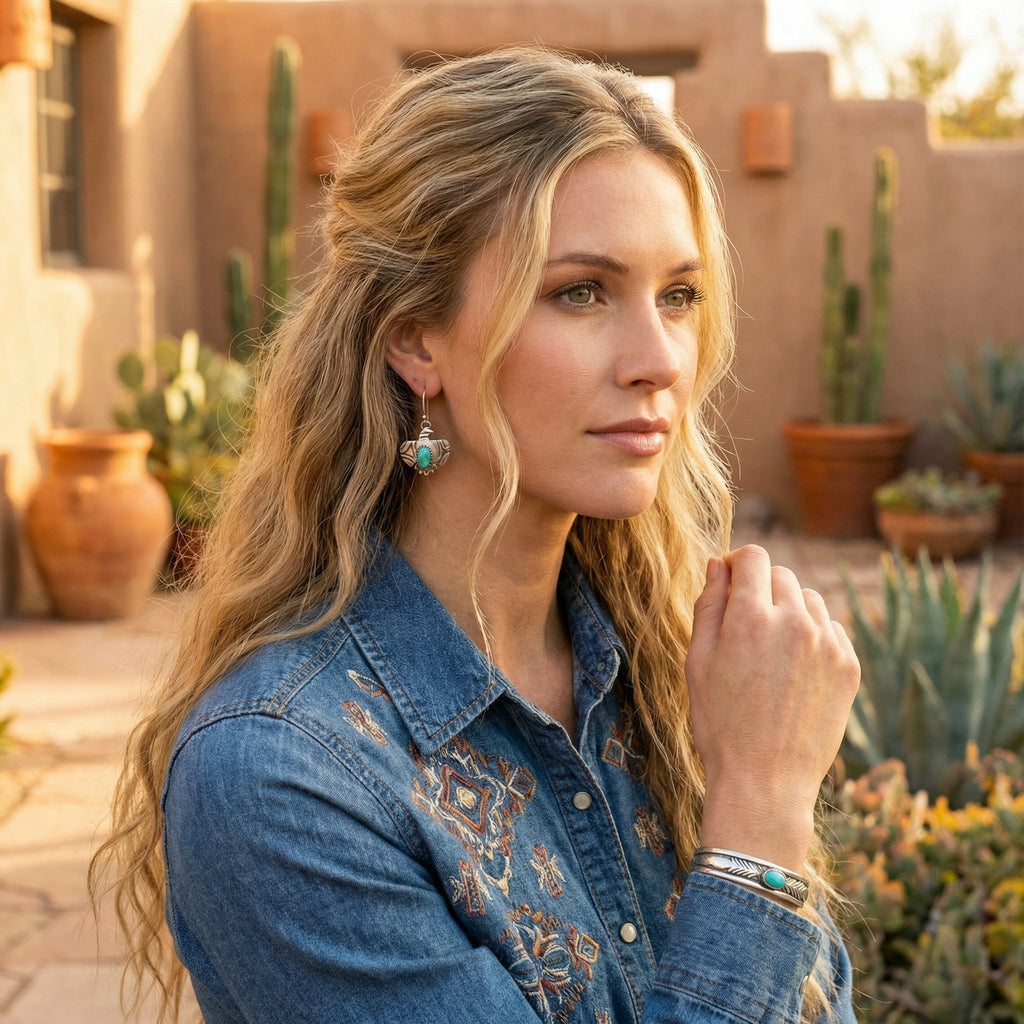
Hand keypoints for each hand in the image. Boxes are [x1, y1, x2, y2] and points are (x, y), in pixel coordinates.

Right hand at [685, 545, 859, 869]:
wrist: (765, 781)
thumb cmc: (721, 723)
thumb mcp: (697, 662)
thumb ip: (708, 605)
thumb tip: (718, 564)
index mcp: (750, 617)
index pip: (752, 557)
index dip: (736, 564)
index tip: (729, 582)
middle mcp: (794, 622)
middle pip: (781, 575)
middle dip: (760, 589)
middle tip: (745, 626)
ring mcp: (827, 644)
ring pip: (809, 599)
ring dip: (789, 611)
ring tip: (771, 651)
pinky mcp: (849, 666)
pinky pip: (831, 629)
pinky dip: (813, 636)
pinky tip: (794, 669)